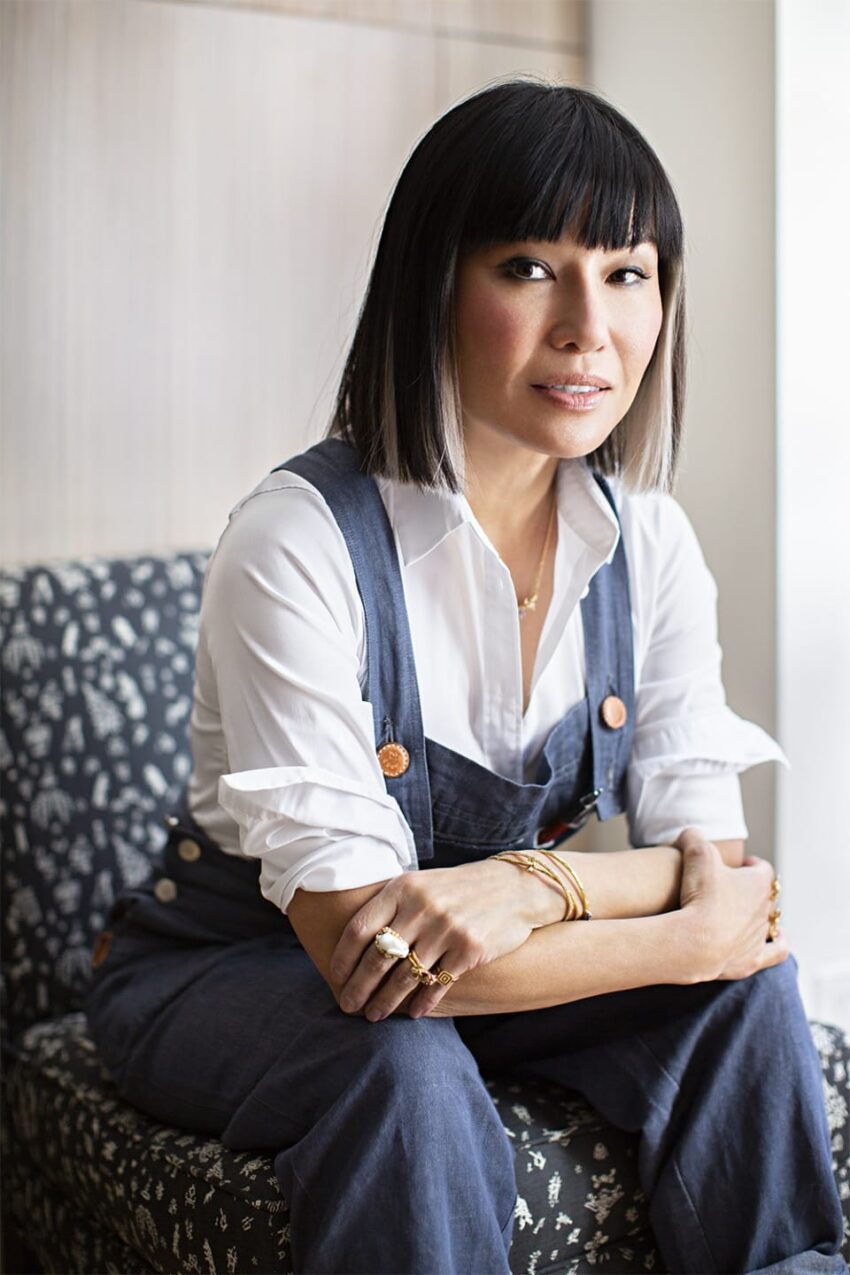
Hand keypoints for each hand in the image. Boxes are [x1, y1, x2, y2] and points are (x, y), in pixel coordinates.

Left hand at [330, 857, 552, 1020]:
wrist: (514, 887)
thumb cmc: (458, 889)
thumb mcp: (422, 884)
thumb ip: (392, 906)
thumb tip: (353, 943)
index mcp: (403, 887)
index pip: (360, 928)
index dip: (343, 958)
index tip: (337, 978)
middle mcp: (422, 907)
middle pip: (378, 957)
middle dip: (359, 987)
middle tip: (348, 1005)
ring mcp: (446, 929)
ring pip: (404, 976)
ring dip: (385, 1001)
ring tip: (374, 1015)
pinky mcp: (469, 950)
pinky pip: (436, 985)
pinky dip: (421, 1003)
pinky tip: (413, 1013)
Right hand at [675, 827, 788, 981]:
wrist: (695, 942)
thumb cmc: (699, 896)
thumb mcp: (695, 855)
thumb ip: (694, 838)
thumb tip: (690, 834)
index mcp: (758, 882)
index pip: (761, 868)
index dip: (751, 864)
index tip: (739, 864)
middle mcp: (765, 909)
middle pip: (765, 895)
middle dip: (752, 890)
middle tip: (732, 888)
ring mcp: (760, 935)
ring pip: (769, 922)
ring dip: (759, 916)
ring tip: (747, 914)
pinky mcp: (753, 959)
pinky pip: (777, 951)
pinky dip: (779, 944)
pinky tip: (778, 939)